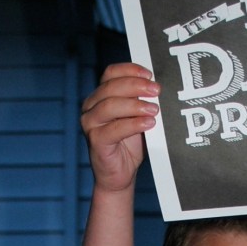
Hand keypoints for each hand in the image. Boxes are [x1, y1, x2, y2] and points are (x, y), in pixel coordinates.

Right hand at [81, 62, 159, 193]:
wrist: (120, 175)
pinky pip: (114, 129)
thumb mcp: (137, 117)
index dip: (130, 70)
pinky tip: (148, 123)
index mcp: (100, 96)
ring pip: (110, 105)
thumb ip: (140, 101)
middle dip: (136, 86)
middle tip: (156, 90)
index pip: (110, 73)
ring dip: (135, 105)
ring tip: (154, 110)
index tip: (150, 74)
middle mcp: (91, 107)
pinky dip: (133, 124)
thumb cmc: (130, 145)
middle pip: (111, 87)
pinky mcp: (95, 141)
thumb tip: (156, 87)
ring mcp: (90, 124)